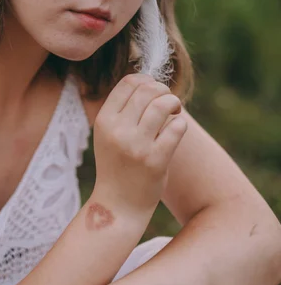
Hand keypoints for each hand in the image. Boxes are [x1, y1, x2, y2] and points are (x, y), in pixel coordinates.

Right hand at [92, 73, 186, 217]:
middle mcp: (118, 130)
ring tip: (175, 112)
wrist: (118, 205)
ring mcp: (137, 146)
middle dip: (163, 91)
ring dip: (174, 104)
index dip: (146, 80)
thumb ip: (123, 109)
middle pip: (147, 90)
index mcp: (104, 120)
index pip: (128, 83)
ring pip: (163, 105)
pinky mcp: (156, 160)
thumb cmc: (118, 164)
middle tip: (168, 103)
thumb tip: (148, 80)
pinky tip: (176, 130)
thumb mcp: (109, 133)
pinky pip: (176, 127)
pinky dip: (180, 123)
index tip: (154, 91)